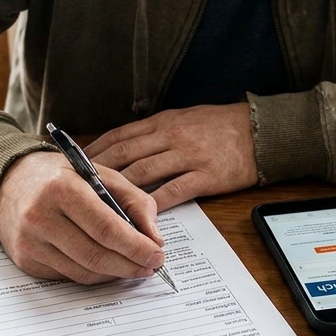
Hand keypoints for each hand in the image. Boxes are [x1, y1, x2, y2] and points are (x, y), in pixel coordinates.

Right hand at [0, 151, 165, 283]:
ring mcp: (29, 242)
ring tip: (132, 266)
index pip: (106, 228)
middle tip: (150, 266)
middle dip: (130, 265)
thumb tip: (155, 239)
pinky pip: (68, 276)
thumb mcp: (100, 175)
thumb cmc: (59, 177)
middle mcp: (40, 216)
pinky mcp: (24, 260)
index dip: (136, 247)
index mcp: (61, 189)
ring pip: (83, 272)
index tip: (157, 255)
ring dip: (114, 274)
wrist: (8, 181)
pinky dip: (92, 274)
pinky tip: (105, 265)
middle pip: (96, 255)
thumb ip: (134, 201)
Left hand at [85, 103, 257, 210]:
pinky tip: (139, 217)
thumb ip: (156, 132)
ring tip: (101, 207)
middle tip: (77, 190)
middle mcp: (171, 136)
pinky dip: (153, 204)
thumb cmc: (221, 126)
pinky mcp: (206, 175)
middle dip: (98, 172)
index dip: (96, 150)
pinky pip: (174, 191)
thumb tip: (124, 146)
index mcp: (164, 122)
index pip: (120, 135)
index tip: (75, 164)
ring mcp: (188, 155)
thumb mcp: (184, 118)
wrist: (260, 131)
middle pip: (125, 153)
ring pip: (144, 173)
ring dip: (120, 191)